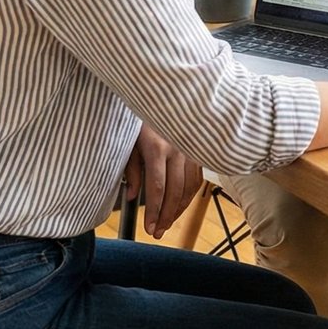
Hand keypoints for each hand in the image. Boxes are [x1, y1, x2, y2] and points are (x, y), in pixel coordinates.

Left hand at [122, 124, 200, 238]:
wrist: (161, 96)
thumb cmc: (140, 120)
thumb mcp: (130, 143)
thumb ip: (132, 170)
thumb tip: (132, 196)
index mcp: (157, 148)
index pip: (158, 189)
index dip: (154, 212)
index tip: (149, 228)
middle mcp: (178, 149)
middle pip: (175, 192)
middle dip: (167, 216)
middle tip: (158, 232)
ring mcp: (191, 149)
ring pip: (190, 187)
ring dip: (179, 209)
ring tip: (168, 223)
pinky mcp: (198, 150)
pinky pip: (197, 178)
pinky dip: (190, 195)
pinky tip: (181, 205)